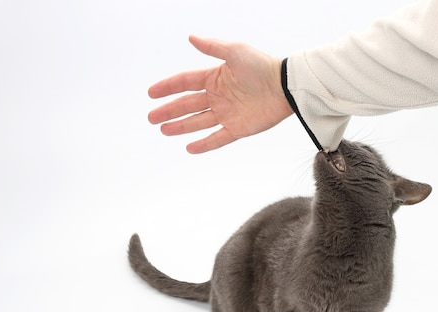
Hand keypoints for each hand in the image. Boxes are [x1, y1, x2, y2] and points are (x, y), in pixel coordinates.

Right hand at [148, 36, 293, 153]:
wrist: (285, 86)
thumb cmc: (262, 66)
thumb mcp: (235, 51)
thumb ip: (212, 47)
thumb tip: (191, 37)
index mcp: (215, 77)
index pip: (185, 83)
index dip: (168, 87)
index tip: (151, 93)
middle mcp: (218, 96)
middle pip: (187, 105)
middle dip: (169, 111)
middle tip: (151, 117)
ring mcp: (227, 113)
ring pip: (198, 122)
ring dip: (180, 127)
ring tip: (163, 130)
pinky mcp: (238, 128)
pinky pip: (217, 138)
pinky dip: (203, 144)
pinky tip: (189, 147)